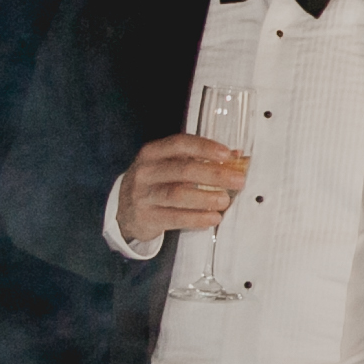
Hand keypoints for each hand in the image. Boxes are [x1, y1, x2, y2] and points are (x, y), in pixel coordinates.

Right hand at [117, 133, 245, 241]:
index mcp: (153, 153)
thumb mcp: (170, 166)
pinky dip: (197, 218)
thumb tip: (237, 156)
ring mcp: (143, 195)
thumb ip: (200, 159)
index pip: (180, 144)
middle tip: (238, 181)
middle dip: (214, 175)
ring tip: (225, 201)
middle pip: (183, 170)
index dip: (205, 148)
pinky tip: (212, 218)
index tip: (228, 154)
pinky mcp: (146, 217)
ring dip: (206, 198)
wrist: (125, 211)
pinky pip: (175, 218)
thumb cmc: (156, 183)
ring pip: (178, 195)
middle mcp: (145, 172)